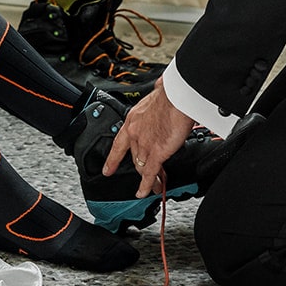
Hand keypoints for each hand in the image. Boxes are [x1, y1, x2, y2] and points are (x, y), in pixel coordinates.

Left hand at [103, 79, 197, 198]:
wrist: (176, 97)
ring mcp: (144, 145)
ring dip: (149, 179)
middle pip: (134, 158)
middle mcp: (135, 133)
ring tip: (155, 187)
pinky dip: (147, 186)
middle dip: (140, 169)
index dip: (113, 158)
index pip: (119, 143)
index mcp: (133, 119)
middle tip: (148, 177)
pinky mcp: (156, 153)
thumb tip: (159, 94)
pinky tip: (146, 192)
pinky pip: (149, 173)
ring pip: (142, 167)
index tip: (108, 169)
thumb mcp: (155, 97)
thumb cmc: (170, 94)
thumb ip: (156, 104)